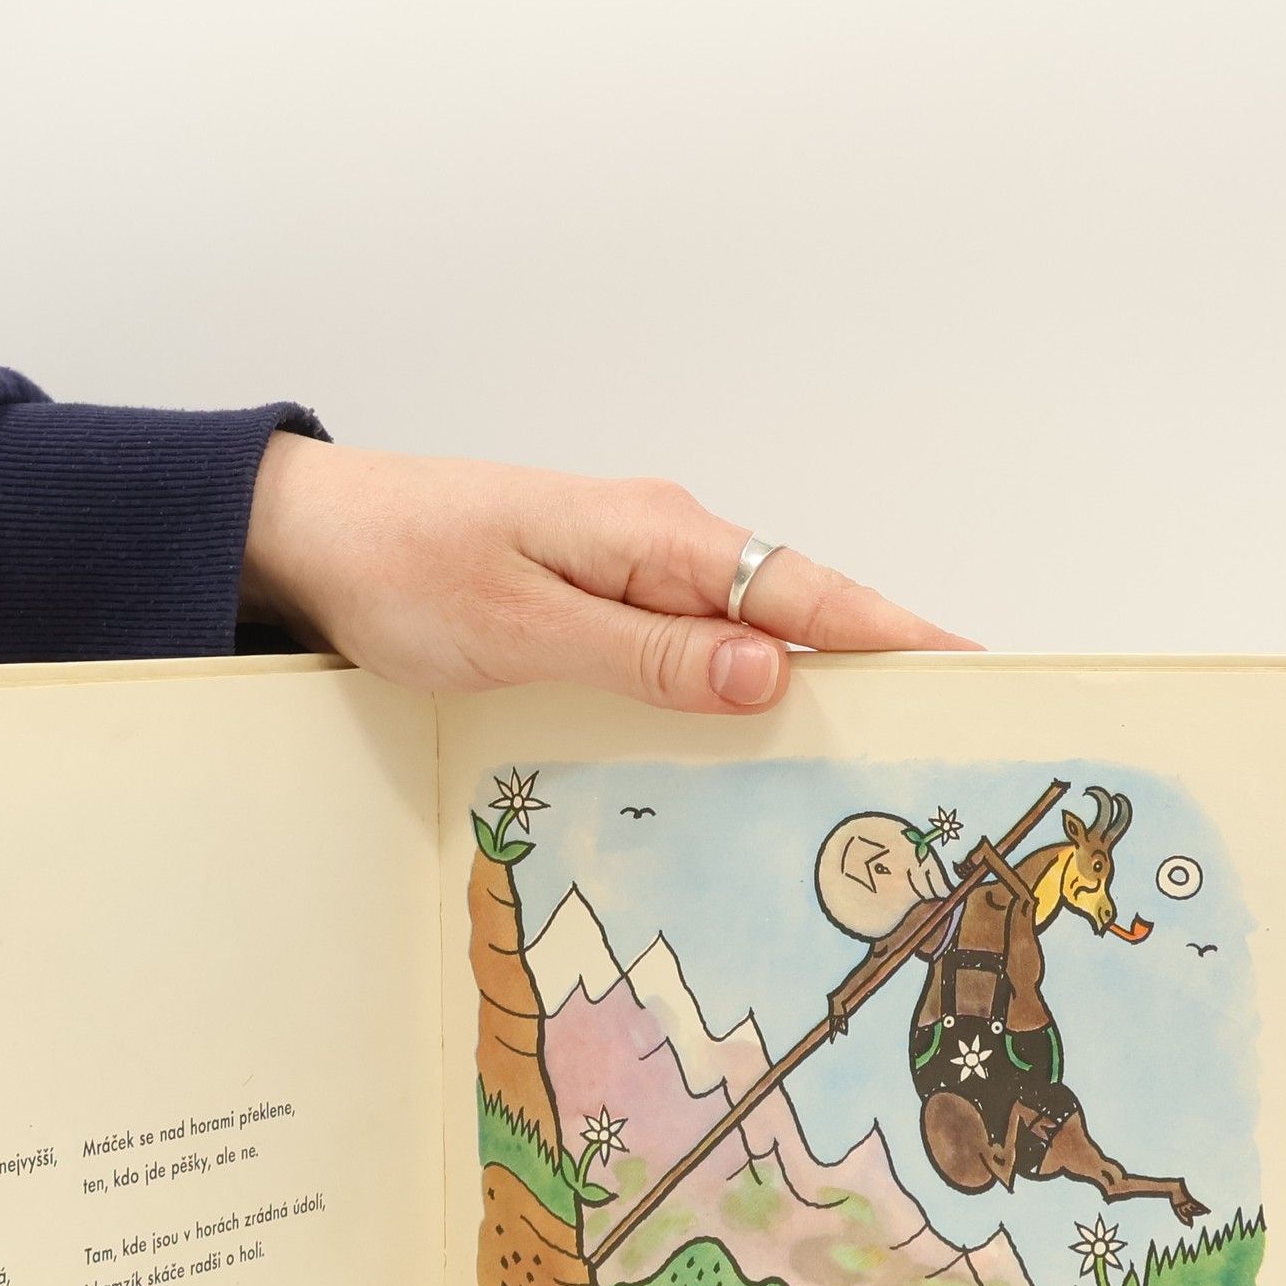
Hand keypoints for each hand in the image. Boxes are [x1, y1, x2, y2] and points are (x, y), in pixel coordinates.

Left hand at [242, 437, 975, 713]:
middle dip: (867, 666)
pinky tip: (748, 729)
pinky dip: (733, 681)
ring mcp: (629, 566)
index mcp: (654, 535)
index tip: (970, 668)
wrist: (315, 535)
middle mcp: (659, 540)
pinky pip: (690, 640)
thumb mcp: (524, 625)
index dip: (889, 632)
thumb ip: (645, 652)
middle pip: (790, 610)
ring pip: (742, 630)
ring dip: (802, 681)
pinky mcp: (598, 592)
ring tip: (867, 750)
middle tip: (935, 738)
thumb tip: (766, 670)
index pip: (801, 590)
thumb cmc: (403, 570)